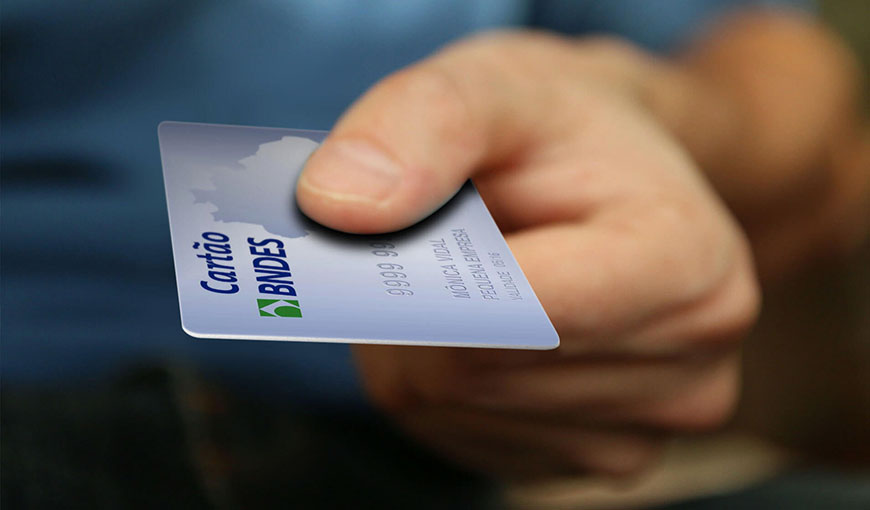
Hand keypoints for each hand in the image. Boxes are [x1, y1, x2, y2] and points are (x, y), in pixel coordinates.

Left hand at [295, 32, 759, 478]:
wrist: (615, 176)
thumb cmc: (561, 130)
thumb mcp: (497, 82)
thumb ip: (422, 123)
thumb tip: (338, 207)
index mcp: (686, 262)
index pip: (518, 311)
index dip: (422, 278)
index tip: (378, 231)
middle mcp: (689, 363)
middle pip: (471, 372)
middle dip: (409, 306)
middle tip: (416, 239)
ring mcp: (647, 429)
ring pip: (451, 410)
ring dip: (415, 343)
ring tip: (455, 277)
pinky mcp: (598, 456)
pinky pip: (461, 435)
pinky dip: (436, 381)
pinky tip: (472, 326)